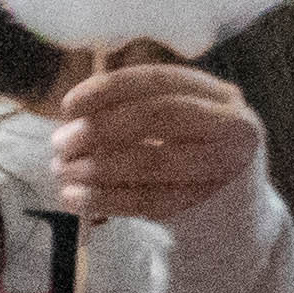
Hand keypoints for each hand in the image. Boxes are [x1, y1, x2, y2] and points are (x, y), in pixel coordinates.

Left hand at [49, 54, 265, 223]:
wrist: (231, 212)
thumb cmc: (190, 156)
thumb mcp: (178, 123)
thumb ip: (136, 110)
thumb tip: (73, 117)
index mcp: (221, 96)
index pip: (160, 80)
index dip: (109, 89)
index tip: (68, 106)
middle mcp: (233, 127)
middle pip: (160, 116)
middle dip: (101, 127)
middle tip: (60, 143)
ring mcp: (224, 169)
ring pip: (153, 161)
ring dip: (96, 167)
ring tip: (62, 172)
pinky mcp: (207, 206)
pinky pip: (148, 202)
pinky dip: (104, 199)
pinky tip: (74, 198)